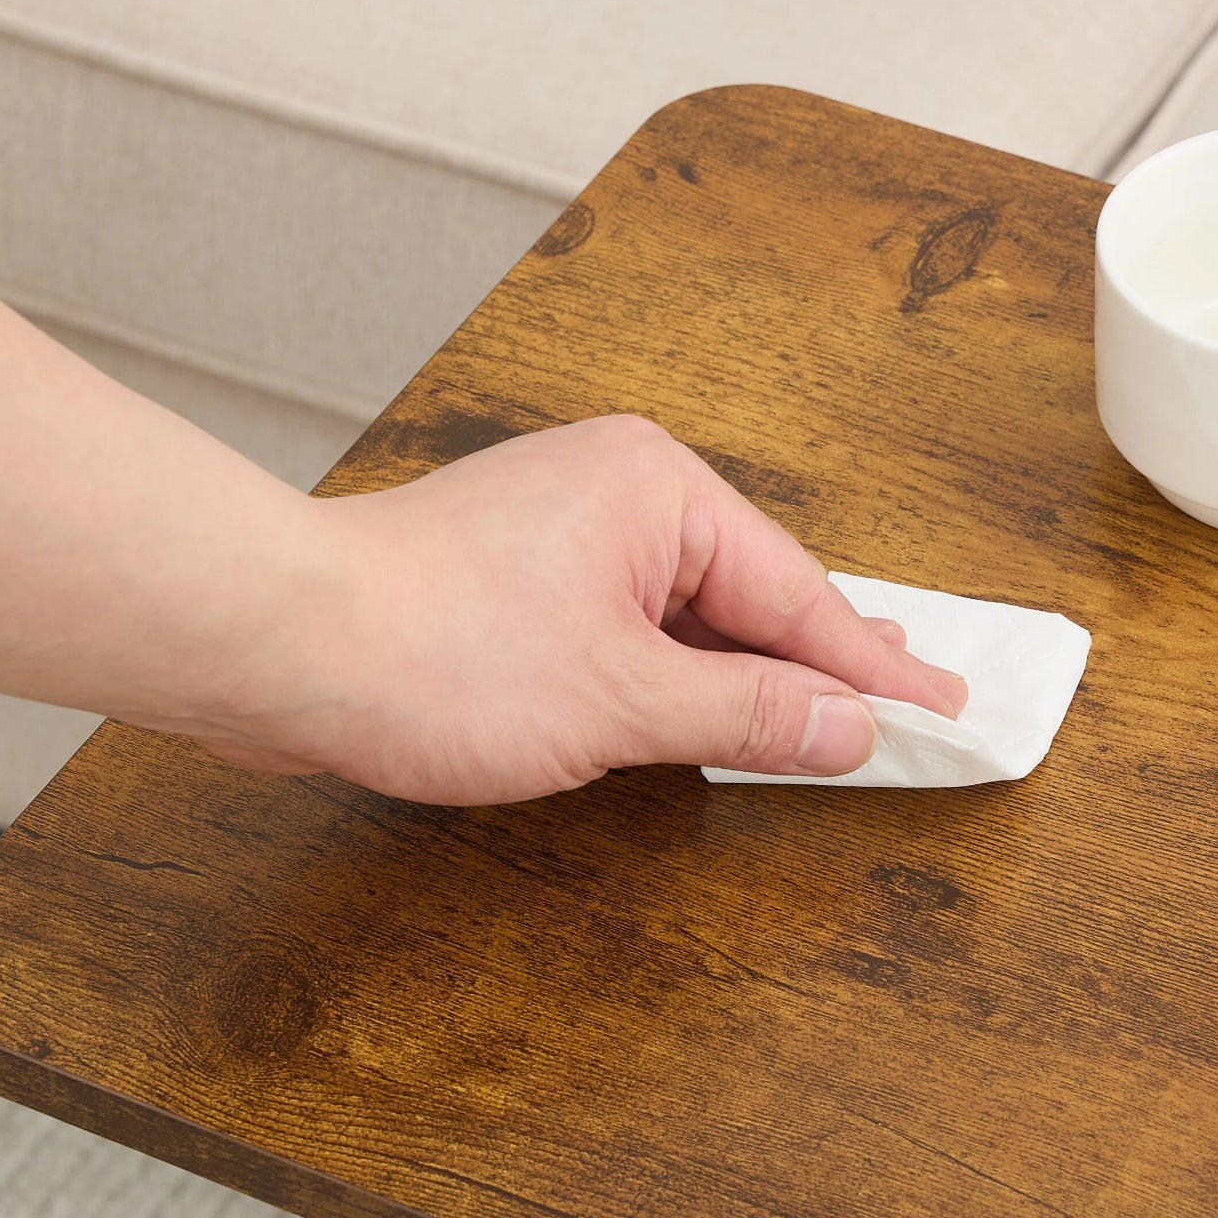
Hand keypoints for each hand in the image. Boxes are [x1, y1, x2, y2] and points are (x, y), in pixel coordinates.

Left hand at [183, 414, 966, 803]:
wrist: (277, 644)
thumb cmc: (434, 651)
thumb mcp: (623, 701)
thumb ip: (748, 716)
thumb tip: (847, 726)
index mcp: (662, 490)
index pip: (798, 594)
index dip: (872, 668)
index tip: (940, 706)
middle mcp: (621, 491)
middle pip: (754, 592)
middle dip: (826, 659)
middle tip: (913, 699)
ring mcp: (567, 530)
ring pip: (693, 612)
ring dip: (751, 672)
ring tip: (833, 708)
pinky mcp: (523, 575)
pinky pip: (636, 623)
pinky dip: (681, 672)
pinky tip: (715, 708)